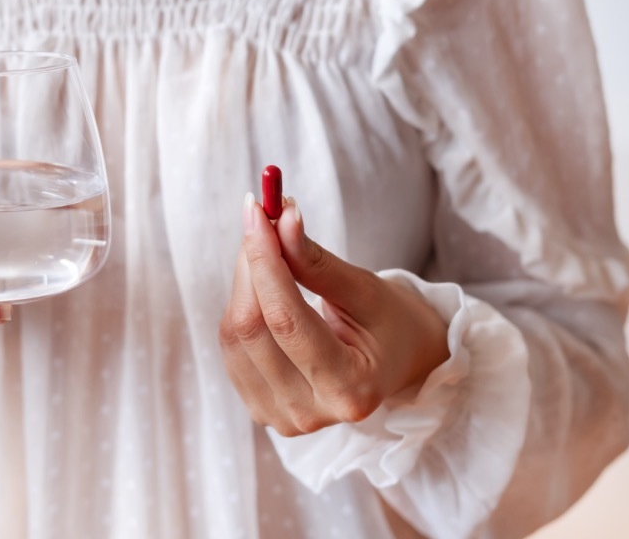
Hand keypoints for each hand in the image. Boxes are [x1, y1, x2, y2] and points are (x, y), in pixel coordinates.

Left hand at [218, 194, 449, 436]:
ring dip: (244, 282)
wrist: (397, 363)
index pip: (285, 320)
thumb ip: (318, 262)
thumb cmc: (390, 324)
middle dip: (251, 264)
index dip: (265, 260)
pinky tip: (264, 288)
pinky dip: (242, 306)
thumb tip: (280, 220)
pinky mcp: (259, 408)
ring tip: (271, 252)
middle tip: (260, 218)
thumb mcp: (366, 290)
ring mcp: (280, 417)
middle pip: (252, 328)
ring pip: (234, 335)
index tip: (258, 211)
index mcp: (349, 389)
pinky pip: (231, 348)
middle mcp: (309, 413)